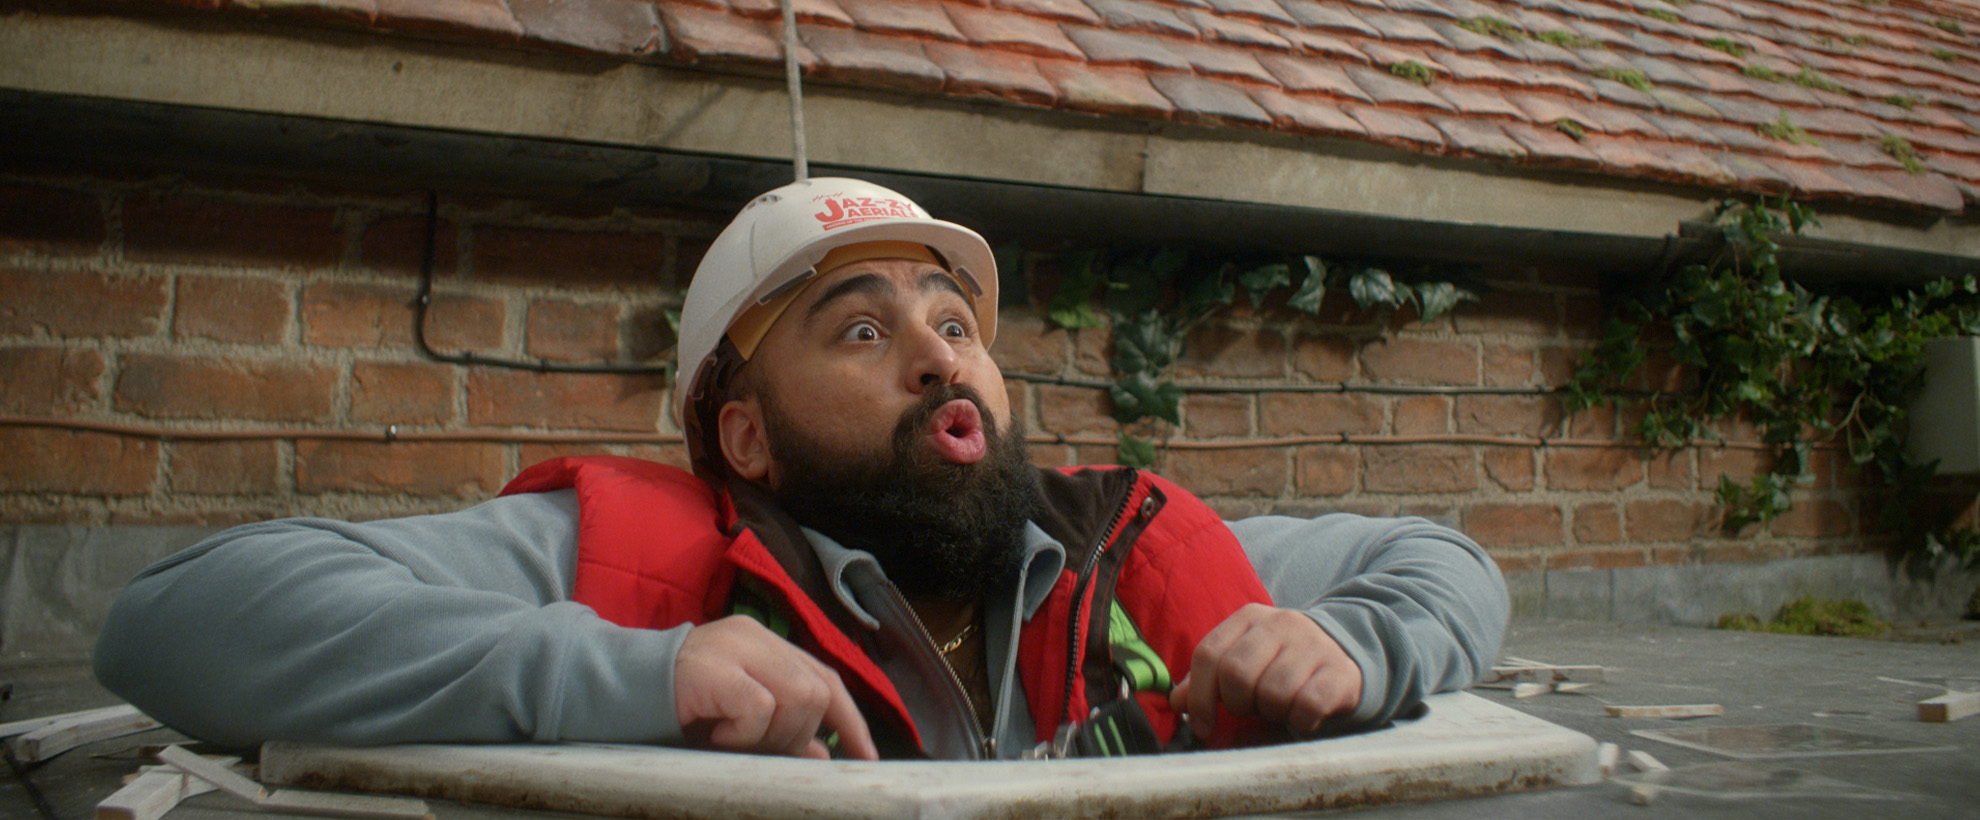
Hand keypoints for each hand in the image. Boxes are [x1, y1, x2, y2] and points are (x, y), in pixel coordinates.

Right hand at [673, 615, 877, 759]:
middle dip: (800, 735)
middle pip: (817, 690)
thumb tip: (823, 754)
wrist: (609, 691)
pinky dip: (745, 734)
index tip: (865, 756)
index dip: (850, 719)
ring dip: (772, 736)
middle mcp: (754, 637)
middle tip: (759, 751)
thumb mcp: (737, 720)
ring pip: (798, 698)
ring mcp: (733, 647)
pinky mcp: (712, 668)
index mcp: (764, 644)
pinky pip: (759, 708)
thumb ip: (780, 729)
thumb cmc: (674, 709)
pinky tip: (716, 736)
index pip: (825, 676)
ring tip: (731, 741)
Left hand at [1169, 603, 1361, 738]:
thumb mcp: (1243, 661)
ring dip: (1271, 713)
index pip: (1208, 653)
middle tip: (1251, 709)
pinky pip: (1307, 706)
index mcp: (1248, 618)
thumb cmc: (1281, 664)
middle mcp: (1281, 623)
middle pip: (1237, 673)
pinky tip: (1302, 716)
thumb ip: (1208, 680)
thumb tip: (1176, 701)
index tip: (1203, 725)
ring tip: (1279, 708)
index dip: (1200, 696)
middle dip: (1238, 703)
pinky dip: (1299, 722)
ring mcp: (1313, 644)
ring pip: (1273, 692)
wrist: (1343, 653)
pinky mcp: (1340, 671)